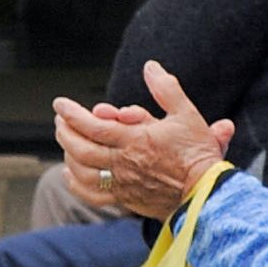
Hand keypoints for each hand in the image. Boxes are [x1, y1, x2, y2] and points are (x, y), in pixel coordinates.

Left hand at [51, 61, 234, 219]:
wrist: (207, 193)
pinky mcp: (126, 199)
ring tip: (65, 140)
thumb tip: (150, 67)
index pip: (92, 126)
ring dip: (68, 154)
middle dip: (65, 131)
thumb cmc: (198, 153)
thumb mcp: (186, 114)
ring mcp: (123, 183)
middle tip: (60, 119)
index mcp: (135, 140)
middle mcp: (124, 163)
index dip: (71, 114)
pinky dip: (76, 184)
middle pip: (81, 148)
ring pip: (82, 171)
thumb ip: (166, 89)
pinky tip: (70, 173)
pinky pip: (93, 195)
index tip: (60, 104)